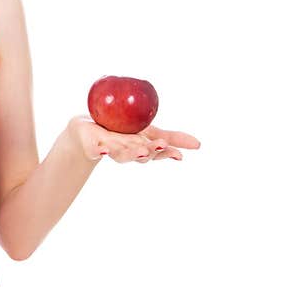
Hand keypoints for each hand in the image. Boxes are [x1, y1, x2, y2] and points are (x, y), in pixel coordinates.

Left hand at [66, 114, 200, 162]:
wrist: (87, 132)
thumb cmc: (122, 132)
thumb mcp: (148, 131)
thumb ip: (172, 137)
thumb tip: (199, 144)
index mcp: (142, 148)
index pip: (157, 152)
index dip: (167, 154)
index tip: (178, 154)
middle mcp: (127, 152)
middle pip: (141, 155)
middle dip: (151, 151)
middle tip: (160, 145)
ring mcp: (111, 151)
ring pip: (122, 155)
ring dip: (132, 154)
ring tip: (141, 151)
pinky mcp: (94, 148)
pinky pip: (97, 150)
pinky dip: (102, 151)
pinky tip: (105, 150)